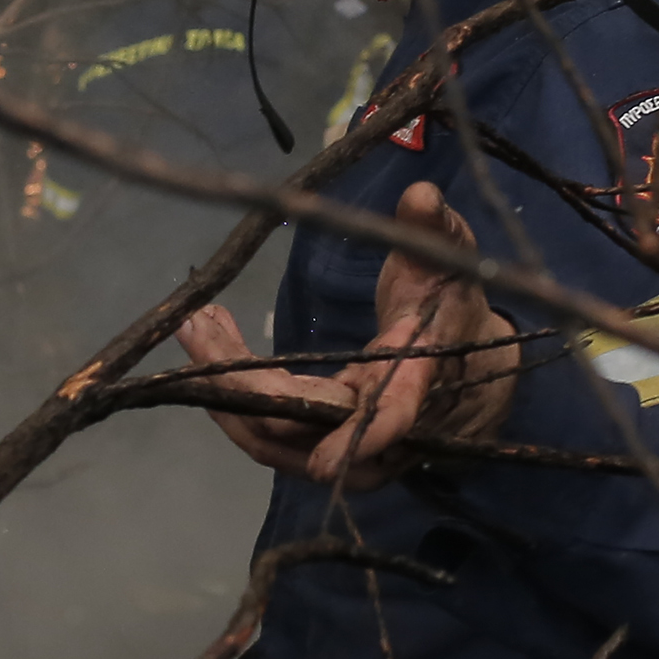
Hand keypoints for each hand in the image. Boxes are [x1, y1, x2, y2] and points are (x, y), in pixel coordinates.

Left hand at [174, 183, 518, 491]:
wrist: (465, 368)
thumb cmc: (453, 307)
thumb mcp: (451, 259)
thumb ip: (435, 229)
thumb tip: (421, 196)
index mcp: (416, 384)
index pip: (393, 421)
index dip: (362, 441)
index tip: (324, 462)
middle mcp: (377, 430)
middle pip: (301, 431)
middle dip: (241, 387)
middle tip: (196, 322)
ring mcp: (341, 440)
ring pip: (271, 436)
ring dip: (223, 390)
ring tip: (194, 325)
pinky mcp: (315, 436)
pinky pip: (266, 426)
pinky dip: (231, 392)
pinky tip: (207, 340)